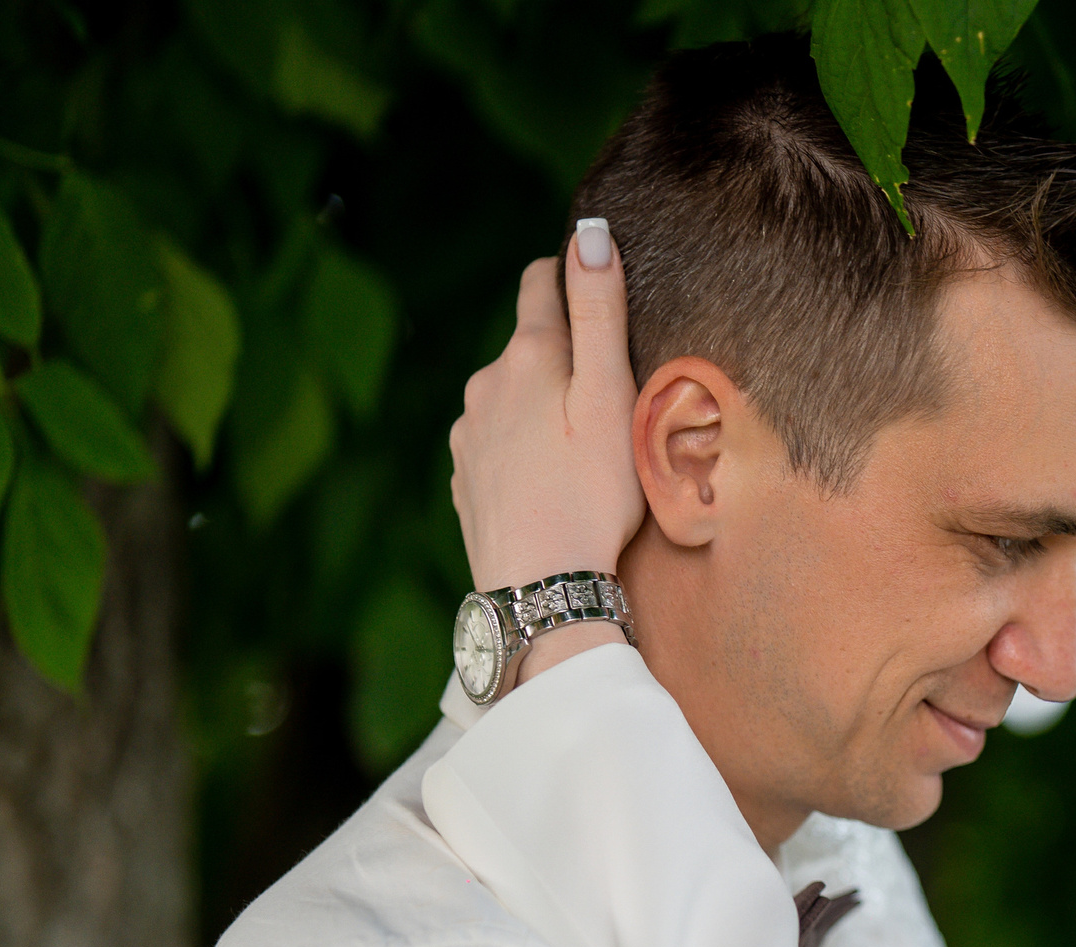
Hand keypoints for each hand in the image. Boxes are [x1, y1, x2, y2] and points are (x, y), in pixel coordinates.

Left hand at [449, 221, 645, 683]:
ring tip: (583, 450)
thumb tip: (589, 232)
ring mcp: (468, 431)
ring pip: (510, 395)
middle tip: (610, 399)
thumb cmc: (592, 495)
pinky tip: (551, 483)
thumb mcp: (610, 397)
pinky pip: (496, 442)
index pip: (542, 280)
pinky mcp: (465, 475)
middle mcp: (486, 382)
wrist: (541, 586)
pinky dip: (523, 449)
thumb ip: (599, 311)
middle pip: (528, 343)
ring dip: (541, 406)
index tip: (601, 296)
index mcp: (528, 355)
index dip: (572, 277)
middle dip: (564, 356)